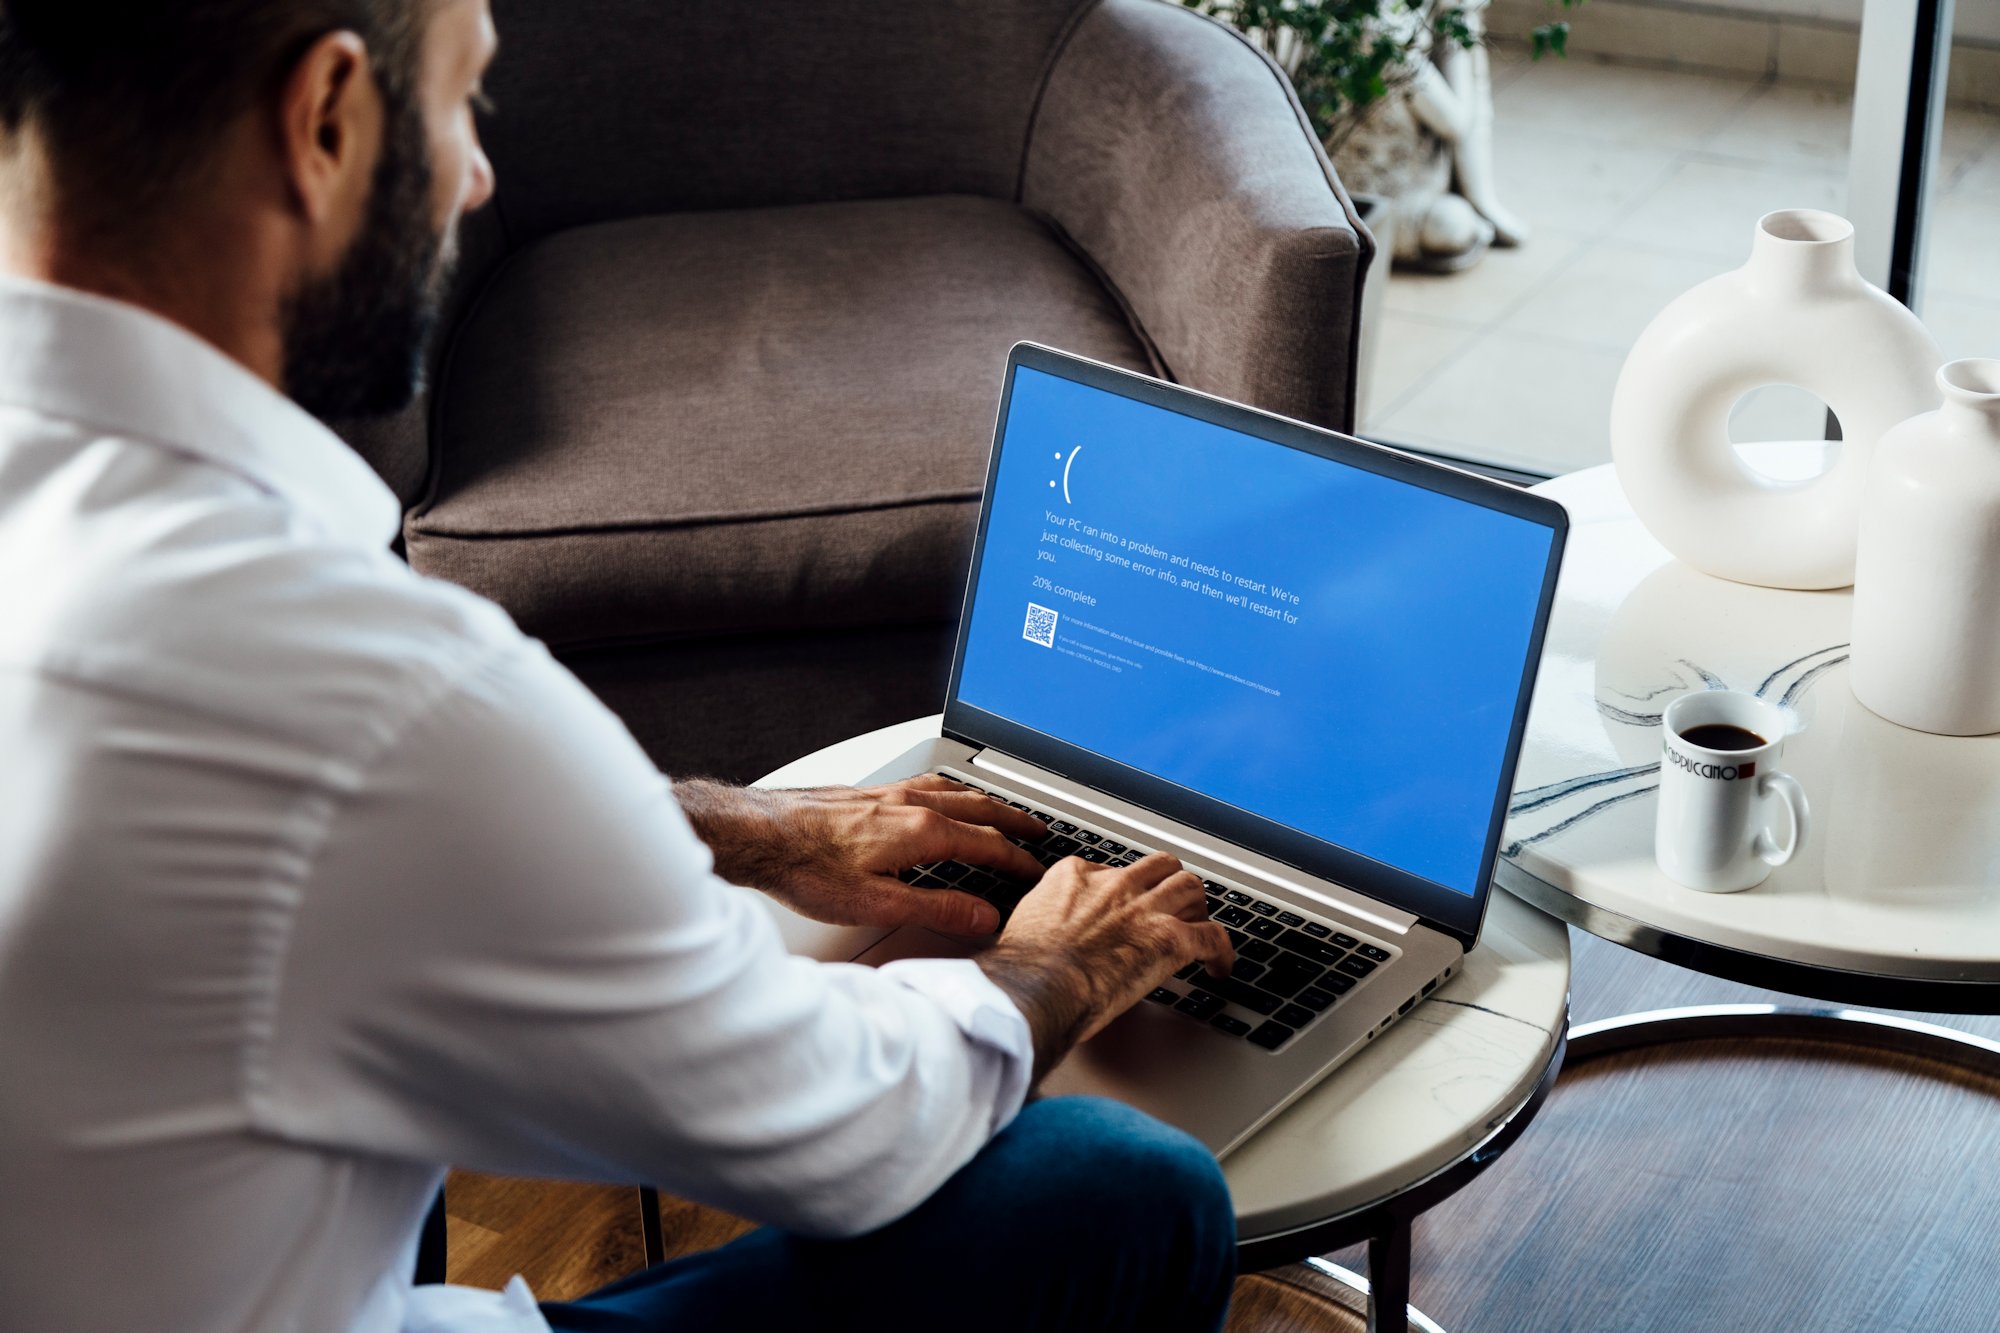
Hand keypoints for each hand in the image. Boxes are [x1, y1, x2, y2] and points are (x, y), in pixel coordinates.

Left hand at [674, 776, 1046, 934]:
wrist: (757, 834)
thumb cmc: (806, 868)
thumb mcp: (878, 905)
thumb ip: (937, 909)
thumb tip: (982, 916)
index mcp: (921, 831)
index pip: (987, 844)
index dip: (1018, 861)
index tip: (1036, 871)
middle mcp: (910, 804)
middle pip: (979, 808)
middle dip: (1013, 820)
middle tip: (1037, 831)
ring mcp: (888, 793)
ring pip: (953, 790)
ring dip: (985, 802)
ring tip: (999, 810)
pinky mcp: (866, 792)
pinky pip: (926, 784)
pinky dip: (951, 791)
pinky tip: (939, 797)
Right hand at [978, 853, 1234, 1080]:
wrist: (1036, 987)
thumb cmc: (1023, 969)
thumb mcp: (1025, 924)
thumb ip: (1044, 919)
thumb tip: (1042, 938)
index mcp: (1076, 876)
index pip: (1113, 869)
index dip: (1124, 890)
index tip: (1125, 907)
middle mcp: (1115, 885)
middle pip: (1159, 867)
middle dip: (1169, 885)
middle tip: (1171, 908)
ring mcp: (1145, 909)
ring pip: (1190, 887)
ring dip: (1197, 908)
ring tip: (1197, 927)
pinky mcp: (1169, 939)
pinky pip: (1213, 937)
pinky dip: (1222, 952)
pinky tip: (1220, 968)